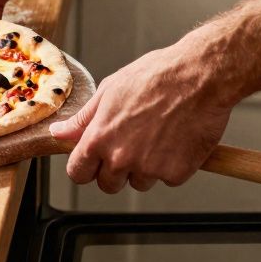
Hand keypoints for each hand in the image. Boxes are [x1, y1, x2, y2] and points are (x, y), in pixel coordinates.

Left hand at [48, 39, 235, 192]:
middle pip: (108, 185)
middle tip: (131, 144)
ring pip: (139, 182)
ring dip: (146, 167)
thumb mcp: (110, 90)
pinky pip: (167, 179)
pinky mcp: (177, 173)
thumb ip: (83, 119)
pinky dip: (172, 165)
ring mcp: (149, 168)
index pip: (78, 173)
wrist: (200, 77)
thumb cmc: (156, 77)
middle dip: (115, 170)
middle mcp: (121, 158)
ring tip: (158, 135)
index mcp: (99, 138)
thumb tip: (60, 132)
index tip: (92, 162)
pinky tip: (177, 139)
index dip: (84, 168)